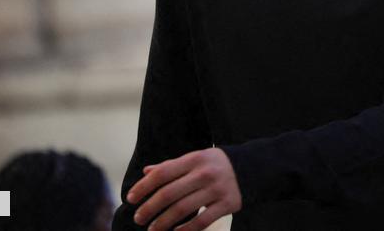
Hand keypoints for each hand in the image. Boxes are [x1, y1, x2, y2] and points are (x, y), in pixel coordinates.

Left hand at [127, 147, 241, 229]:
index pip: (162, 173)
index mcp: (194, 159)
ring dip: (163, 222)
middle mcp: (204, 173)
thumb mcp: (195, 158)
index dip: (143, 187)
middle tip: (138, 218)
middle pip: (169, 193)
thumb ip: (172, 166)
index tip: (130, 198)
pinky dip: (186, 230)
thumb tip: (146, 172)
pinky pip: (202, 221)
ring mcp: (216, 189)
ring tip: (152, 229)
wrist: (252, 168)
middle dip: (149, 208)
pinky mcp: (227, 204)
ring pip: (183, 210)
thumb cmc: (216, 164)